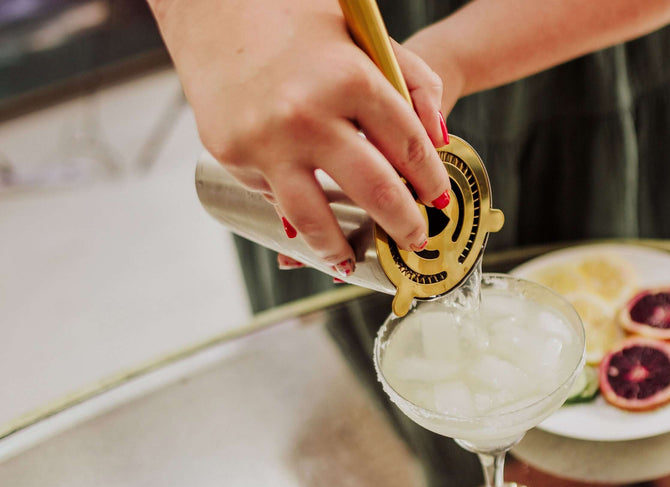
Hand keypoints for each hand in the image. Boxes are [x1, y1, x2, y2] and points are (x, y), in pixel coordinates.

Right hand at [152, 0, 451, 268]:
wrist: (211, 7)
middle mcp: (309, 115)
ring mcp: (267, 140)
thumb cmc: (297, 18)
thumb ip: (415, 82)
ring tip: (354, 260)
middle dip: (405, 225)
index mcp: (351, 79)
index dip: (431, 181)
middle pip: (377, 192)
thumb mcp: (367, 36)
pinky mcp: (232, 153)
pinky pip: (274, 195)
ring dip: (342, 249)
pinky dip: (293, 207)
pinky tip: (305, 215)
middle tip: (415, 239)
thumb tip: (439, 139)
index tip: (439, 201)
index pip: (409, 148)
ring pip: (316, 219)